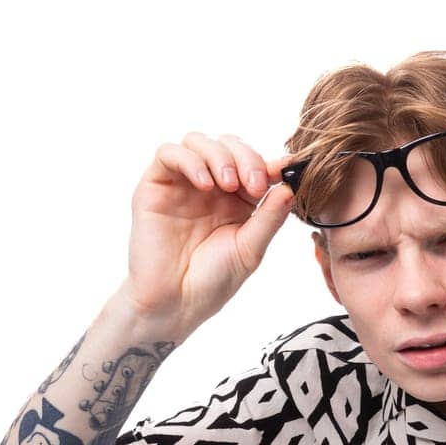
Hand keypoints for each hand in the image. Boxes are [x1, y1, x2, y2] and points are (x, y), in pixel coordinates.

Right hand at [121, 132, 297, 336]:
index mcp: (238, 199)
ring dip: (219, 155)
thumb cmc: (214, 280)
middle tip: (254, 185)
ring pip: (198, 141)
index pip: (254, 164)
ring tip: (229, 184)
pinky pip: (168, 153)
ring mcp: (182, 183)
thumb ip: (270, 216)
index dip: (269, 163)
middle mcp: (211, 186)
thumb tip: (290, 185)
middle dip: (246, 157)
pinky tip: (204, 184)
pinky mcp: (155, 185)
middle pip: (229, 145)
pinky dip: (190, 160)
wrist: (176, 302)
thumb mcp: (251, 248)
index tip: (285, 170)